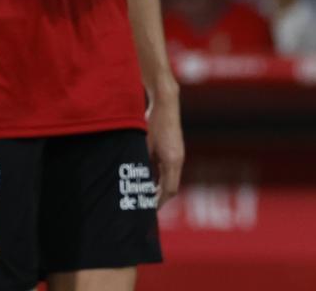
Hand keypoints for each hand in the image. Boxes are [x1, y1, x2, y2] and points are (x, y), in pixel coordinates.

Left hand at [147, 88, 183, 207]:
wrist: (165, 103)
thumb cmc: (152, 122)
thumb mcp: (143, 145)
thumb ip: (143, 164)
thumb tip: (137, 182)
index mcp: (172, 161)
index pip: (169, 191)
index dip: (158, 203)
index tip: (147, 212)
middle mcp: (178, 160)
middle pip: (171, 188)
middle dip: (159, 199)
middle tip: (144, 210)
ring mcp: (177, 155)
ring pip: (170, 179)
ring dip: (160, 189)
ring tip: (145, 199)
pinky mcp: (174, 150)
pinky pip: (169, 170)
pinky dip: (160, 179)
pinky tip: (148, 181)